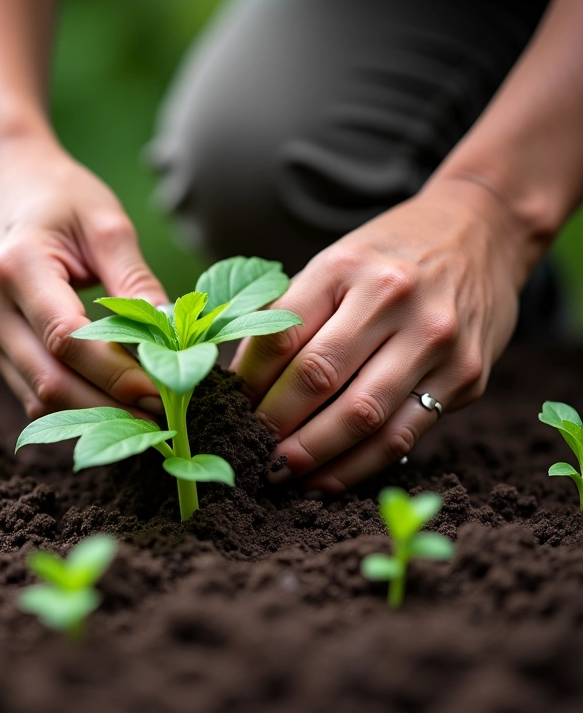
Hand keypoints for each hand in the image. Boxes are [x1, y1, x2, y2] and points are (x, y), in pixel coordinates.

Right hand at [0, 133, 166, 417]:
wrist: (0, 184)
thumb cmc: (60, 197)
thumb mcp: (106, 223)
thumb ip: (136, 281)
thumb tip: (172, 336)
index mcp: (17, 266)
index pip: (67, 339)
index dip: (117, 374)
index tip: (164, 391)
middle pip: (50, 382)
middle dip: (109, 408)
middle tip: (162, 420)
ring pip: (37, 398)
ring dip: (92, 416)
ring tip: (142, 419)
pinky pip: (30, 391)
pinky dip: (72, 405)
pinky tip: (111, 405)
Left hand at [232, 179, 523, 491]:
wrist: (482, 233)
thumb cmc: (390, 255)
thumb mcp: (337, 262)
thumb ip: (293, 314)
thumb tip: (243, 382)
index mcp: (346, 267)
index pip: (281, 334)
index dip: (248, 381)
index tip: (229, 408)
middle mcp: (394, 299)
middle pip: (318, 377)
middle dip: (274, 424)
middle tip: (248, 450)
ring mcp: (436, 340)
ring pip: (362, 417)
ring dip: (312, 456)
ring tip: (278, 474)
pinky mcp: (466, 376)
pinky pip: (402, 435)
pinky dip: (357, 466)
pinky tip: (326, 479)